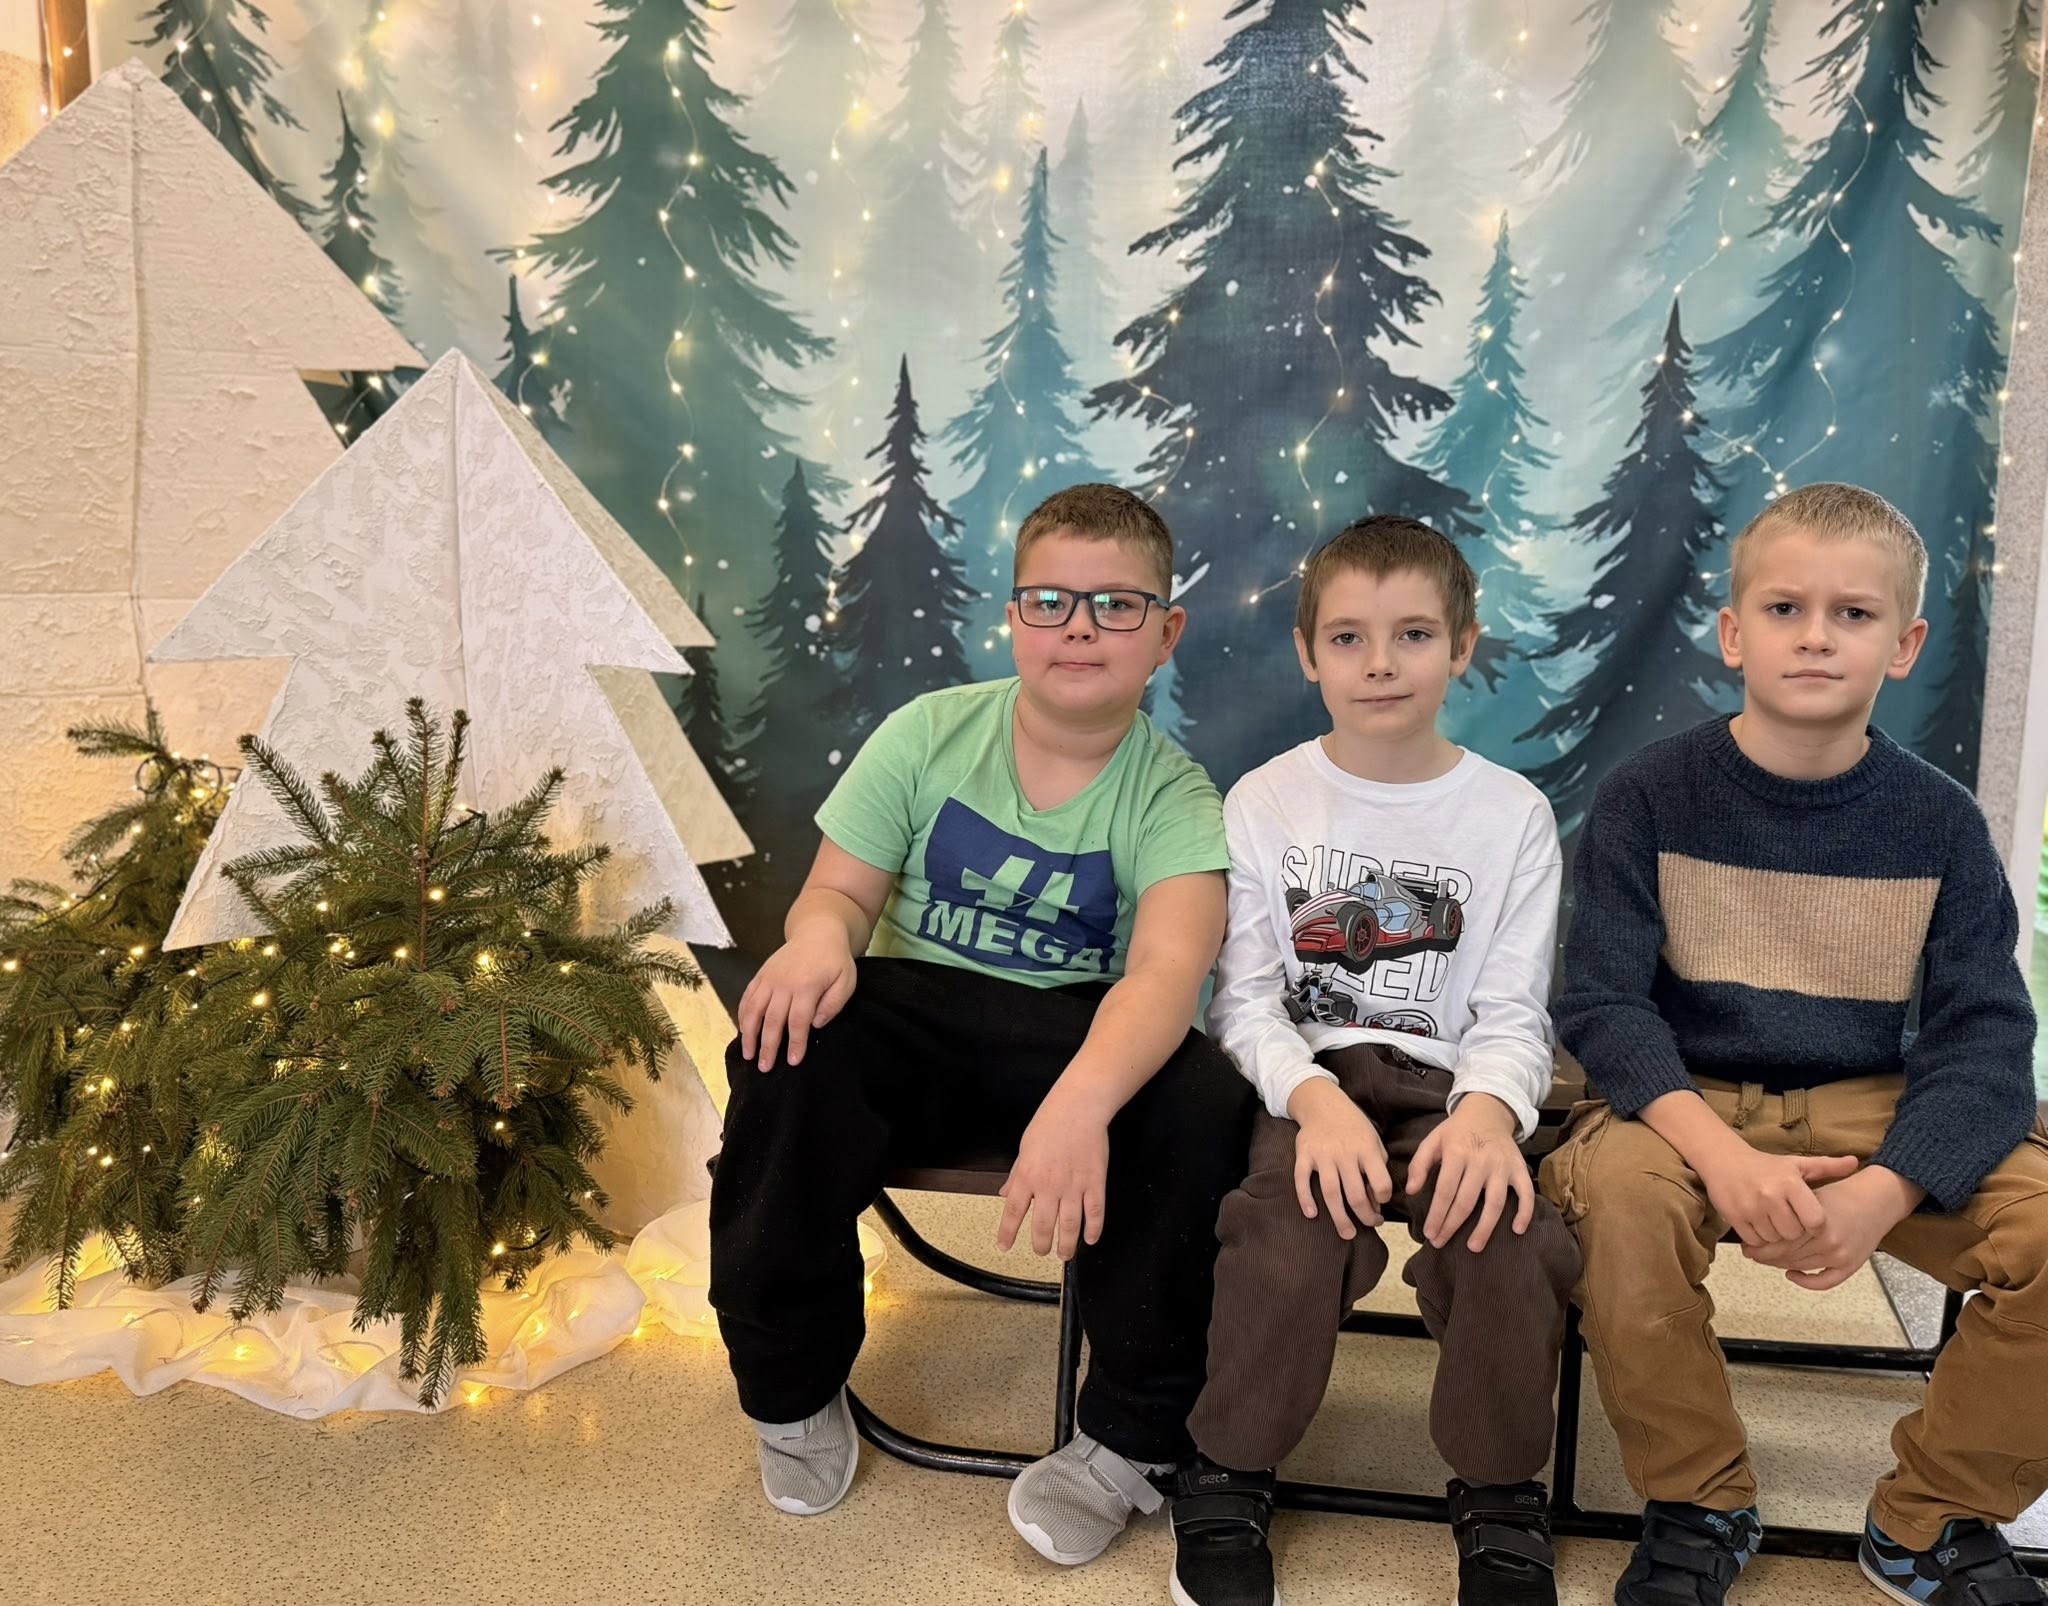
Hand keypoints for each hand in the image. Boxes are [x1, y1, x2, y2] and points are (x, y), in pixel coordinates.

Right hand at [735, 924, 856, 1070]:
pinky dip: (742, 1015)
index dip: (795, 1043)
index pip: (798, 1021)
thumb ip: (833, 1005)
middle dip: (768, 1046)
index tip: (793, 1061)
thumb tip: (815, 1024)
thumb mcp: (846, 981)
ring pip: (754, 1010)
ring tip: (748, 1054)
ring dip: (749, 1034)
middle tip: (765, 1067)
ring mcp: (769, 978)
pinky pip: (747, 997)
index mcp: (807, 986)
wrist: (817, 932)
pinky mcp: (761, 975)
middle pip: (772, 1020)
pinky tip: (743, 1031)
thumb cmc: (835, 961)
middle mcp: (784, 983)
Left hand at [998, 1089, 1109, 1259]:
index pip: (1013, 1212)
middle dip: (1041, 1245)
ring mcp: (1073, 1186)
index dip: (1007, 1233)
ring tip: (1064, 1254)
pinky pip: (1095, 1212)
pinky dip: (1093, 1229)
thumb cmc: (1049, 1123)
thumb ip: (1016, 1175)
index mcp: (1028, 1176)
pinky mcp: (1095, 1182)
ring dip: (1066, 1245)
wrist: (1078, 1108)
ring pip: (1069, 1225)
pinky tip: (1090, 1239)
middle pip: (1043, 1226)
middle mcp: (1049, 1186)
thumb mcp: (1025, 1149)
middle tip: (1042, 1252)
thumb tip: (1005, 1194)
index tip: (1005, 1247)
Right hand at [1286, 1076, 1392, 1239]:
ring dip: (1340, 1217)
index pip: (1381, 1182)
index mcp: (1366, 1150)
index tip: (1381, 1204)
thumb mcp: (1374, 1142)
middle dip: (1365, 1217)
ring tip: (1347, 1234)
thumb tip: (1375, 1202)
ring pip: (1330, 1193)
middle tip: (1368, 1226)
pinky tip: (1312, 1214)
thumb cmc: (1354, 1128)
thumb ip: (1377, 1169)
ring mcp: (1322, 1155)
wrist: (1324, 1104)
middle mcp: (1345, 1153)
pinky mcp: (1304, 1154)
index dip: (1384, 1198)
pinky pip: (1302, 1180)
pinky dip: (1305, 1198)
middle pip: (1355, 1194)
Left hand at [1408, 1093, 1533, 1252]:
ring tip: (1474, 1247)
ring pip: (1495, 1202)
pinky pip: (1526, 1193)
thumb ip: (1419, 1164)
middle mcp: (1481, 1161)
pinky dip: (1525, 1212)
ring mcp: (1502, 1166)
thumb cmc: (1456, 1131)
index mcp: (1457, 1153)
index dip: (1436, 1214)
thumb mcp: (1433, 1140)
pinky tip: (1517, 1230)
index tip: (1429, 1233)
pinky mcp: (1519, 1169)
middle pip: (1466, 1201)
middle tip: (1440, 1243)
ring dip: (1485, 1227)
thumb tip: (1410, 1191)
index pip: (1445, 1190)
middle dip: (1452, 1225)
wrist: (1488, 1111)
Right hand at [1698, 1144, 1860, 1246]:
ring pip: (1774, 1240)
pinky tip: (1757, 1224)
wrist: (1724, 1160)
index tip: (1807, 1219)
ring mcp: (1751, 1207)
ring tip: (1772, 1221)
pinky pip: (1754, 1241)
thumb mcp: (1797, 1164)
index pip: (1814, 1221)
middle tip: (1787, 1220)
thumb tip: (1855, 1162)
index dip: (1814, 1225)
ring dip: (1775, 1236)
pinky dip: (1758, 1238)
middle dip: (1793, 1232)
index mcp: (1790, 1183)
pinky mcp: (1734, 1216)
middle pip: (1794, 1234)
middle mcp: (1771, 1195)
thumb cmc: (1766, 1166)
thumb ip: (1827, 1166)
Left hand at [1742, 1166, 1921, 1289]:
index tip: (1747, 1244)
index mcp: (1815, 1222)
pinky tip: (1792, 1274)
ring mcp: (1841, 1255)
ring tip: (1766, 1259)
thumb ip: (1789, 1213)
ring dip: (1781, 1265)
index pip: (1780, 1241)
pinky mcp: (1851, 1266)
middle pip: (1788, 1256)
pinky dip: (1807, 1282)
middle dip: (1765, 1256)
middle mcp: (1828, 1241)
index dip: (1760, 1245)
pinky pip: (1825, 1282)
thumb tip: (1759, 1227)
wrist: (1877, 1200)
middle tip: (1751, 1253)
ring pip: (1801, 1267)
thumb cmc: (1840, 1195)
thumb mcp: (1810, 1196)